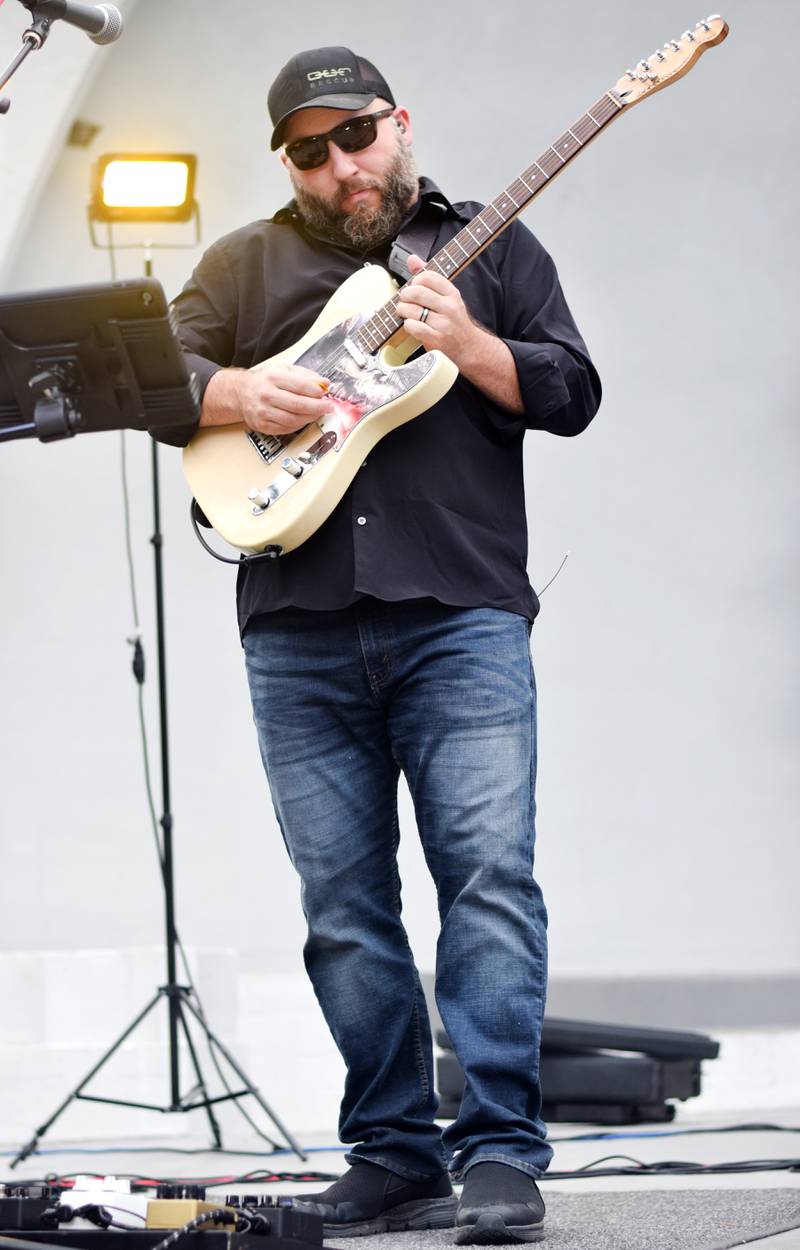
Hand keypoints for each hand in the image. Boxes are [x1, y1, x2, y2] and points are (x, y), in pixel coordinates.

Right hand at [202, 362, 332, 433]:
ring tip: (317, 413)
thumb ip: (306, 375)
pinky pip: (286, 429)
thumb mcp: (284, 369)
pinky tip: (304, 419)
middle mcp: (267, 394)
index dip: (316, 391)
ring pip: (294, 420)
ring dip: (310, 418)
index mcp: (273, 377)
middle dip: (318, 407)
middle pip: (298, 405)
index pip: (300, 385)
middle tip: (328, 407)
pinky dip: (299, 425)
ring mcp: (264, 411)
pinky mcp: (263, 425)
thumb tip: (324, 383)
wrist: (241, 393)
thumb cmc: (265, 381)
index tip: (325, 394)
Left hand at [394, 253, 483, 368]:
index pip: (428, 276)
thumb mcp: (448, 297)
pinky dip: (408, 325)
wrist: (469, 348)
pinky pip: (412, 326)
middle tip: (405, 301)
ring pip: (411, 309)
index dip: (416, 281)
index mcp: (452, 294)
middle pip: (416, 292)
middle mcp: (449, 307)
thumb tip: (412, 259)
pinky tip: (412, 326)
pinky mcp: (435, 339)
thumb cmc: (455, 321)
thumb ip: (429, 278)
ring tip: (406, 313)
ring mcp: (443, 324)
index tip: (415, 287)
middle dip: (404, 296)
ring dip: (402, 311)